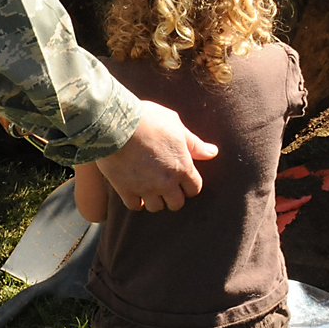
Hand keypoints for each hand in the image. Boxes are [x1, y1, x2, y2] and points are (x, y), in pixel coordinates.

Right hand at [95, 101, 219, 211]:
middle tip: (166, 184)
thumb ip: (195, 144)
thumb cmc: (148, 119)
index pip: (194, 189)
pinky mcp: (125, 190)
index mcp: (182, 167)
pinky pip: (135, 206)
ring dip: (155, 199)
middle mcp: (166, 182)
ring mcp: (145, 188)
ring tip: (150, 188)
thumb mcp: (176, 125)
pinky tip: (135, 191)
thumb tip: (213, 153)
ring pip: (156, 207)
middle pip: (176, 203)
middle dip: (173, 195)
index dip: (189, 184)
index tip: (182, 177)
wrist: (115, 124)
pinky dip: (136, 201)